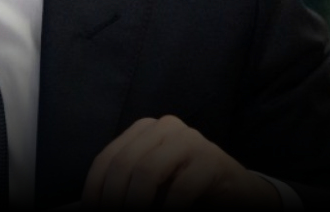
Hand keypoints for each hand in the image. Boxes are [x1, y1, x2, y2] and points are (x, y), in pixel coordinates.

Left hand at [81, 115, 279, 208]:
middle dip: (112, 200)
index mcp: (142, 130)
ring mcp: (188, 139)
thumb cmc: (186, 188)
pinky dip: (167, 210)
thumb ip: (125, 186)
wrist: (237, 191)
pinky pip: (179, 188)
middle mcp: (163, 127)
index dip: (94, 191)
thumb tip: (92, 206)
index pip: (106, 159)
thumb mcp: (151, 184)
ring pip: (146, 171)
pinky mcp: (210, 160)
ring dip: (135, 205)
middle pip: (123, 164)